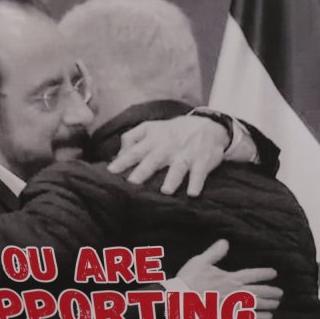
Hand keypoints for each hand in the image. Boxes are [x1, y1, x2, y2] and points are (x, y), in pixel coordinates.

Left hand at [106, 115, 229, 195]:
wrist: (208, 124)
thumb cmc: (174, 131)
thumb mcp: (151, 127)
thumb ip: (132, 137)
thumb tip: (118, 155)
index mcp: (154, 140)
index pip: (135, 151)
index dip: (123, 161)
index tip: (111, 171)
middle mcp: (168, 148)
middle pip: (154, 160)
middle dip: (143, 171)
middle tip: (132, 183)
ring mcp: (186, 155)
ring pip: (178, 168)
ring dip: (172, 179)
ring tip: (165, 191)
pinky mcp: (202, 161)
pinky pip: (199, 173)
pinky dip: (197, 183)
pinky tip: (193, 193)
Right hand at [176, 239, 282, 318]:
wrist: (181, 302)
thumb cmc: (189, 281)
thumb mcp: (200, 261)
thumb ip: (215, 253)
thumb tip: (225, 242)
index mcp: (230, 278)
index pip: (252, 274)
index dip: (264, 273)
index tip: (274, 273)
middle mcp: (235, 292)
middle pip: (258, 291)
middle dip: (271, 291)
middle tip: (280, 292)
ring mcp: (233, 306)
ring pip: (256, 304)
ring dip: (269, 303)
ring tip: (277, 304)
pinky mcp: (229, 317)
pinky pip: (249, 318)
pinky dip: (261, 317)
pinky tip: (268, 317)